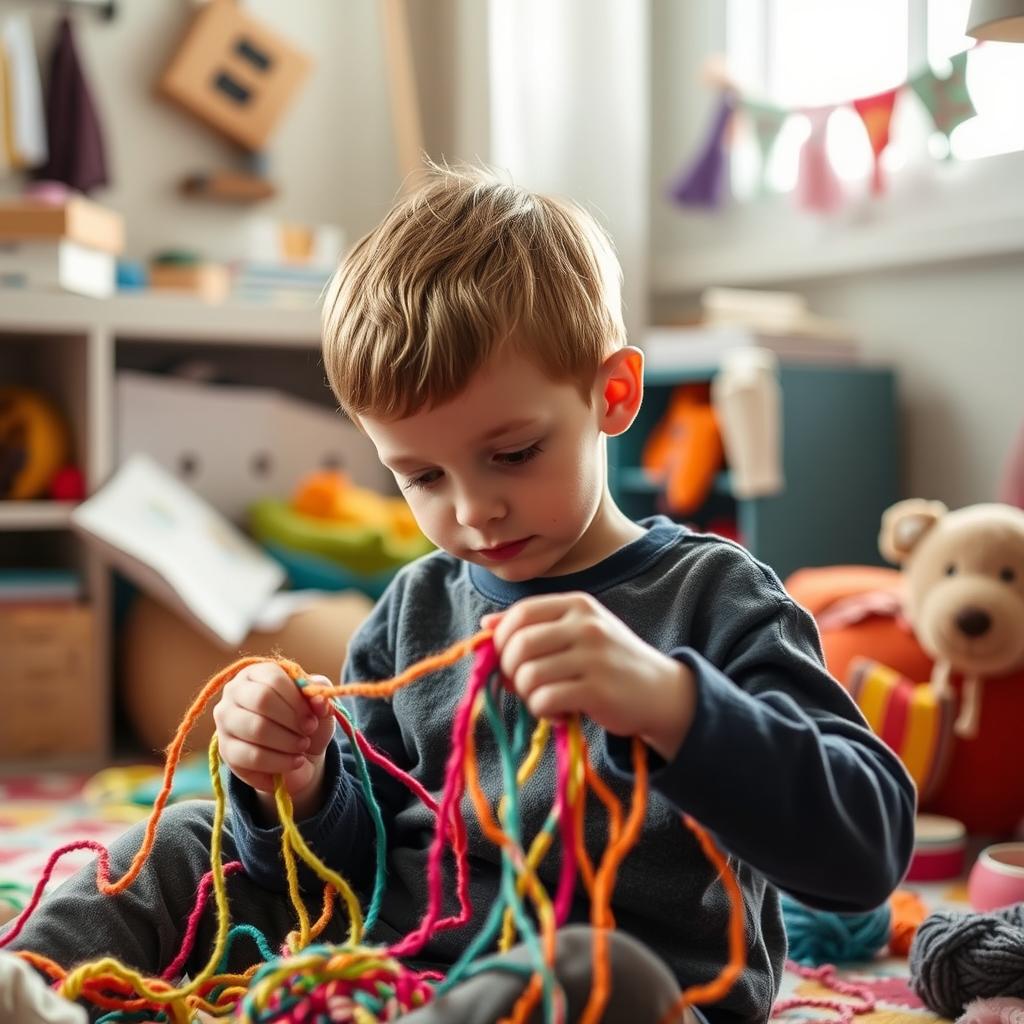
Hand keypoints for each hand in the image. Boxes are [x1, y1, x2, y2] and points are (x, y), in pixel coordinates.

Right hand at [213, 662, 334, 820]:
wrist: (296, 752)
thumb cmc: (304, 719)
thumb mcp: (318, 704)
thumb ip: (321, 696)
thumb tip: (320, 702)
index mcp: (257, 672)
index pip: (274, 679)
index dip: (297, 700)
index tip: (313, 718)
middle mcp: (234, 691)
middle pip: (262, 701)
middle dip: (292, 721)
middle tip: (308, 733)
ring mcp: (225, 720)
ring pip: (256, 729)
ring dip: (287, 742)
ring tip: (302, 748)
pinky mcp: (226, 750)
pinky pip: (252, 757)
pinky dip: (279, 762)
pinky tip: (294, 763)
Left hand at [482, 593, 696, 759]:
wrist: (661, 691)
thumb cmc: (609, 661)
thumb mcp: (577, 632)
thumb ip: (534, 626)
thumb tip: (486, 624)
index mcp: (577, 604)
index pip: (521, 613)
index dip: (503, 638)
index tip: (509, 658)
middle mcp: (586, 625)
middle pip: (518, 645)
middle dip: (511, 670)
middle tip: (526, 684)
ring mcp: (594, 657)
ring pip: (528, 675)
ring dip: (527, 694)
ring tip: (546, 698)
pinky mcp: (598, 690)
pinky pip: (545, 699)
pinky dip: (543, 711)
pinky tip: (558, 711)